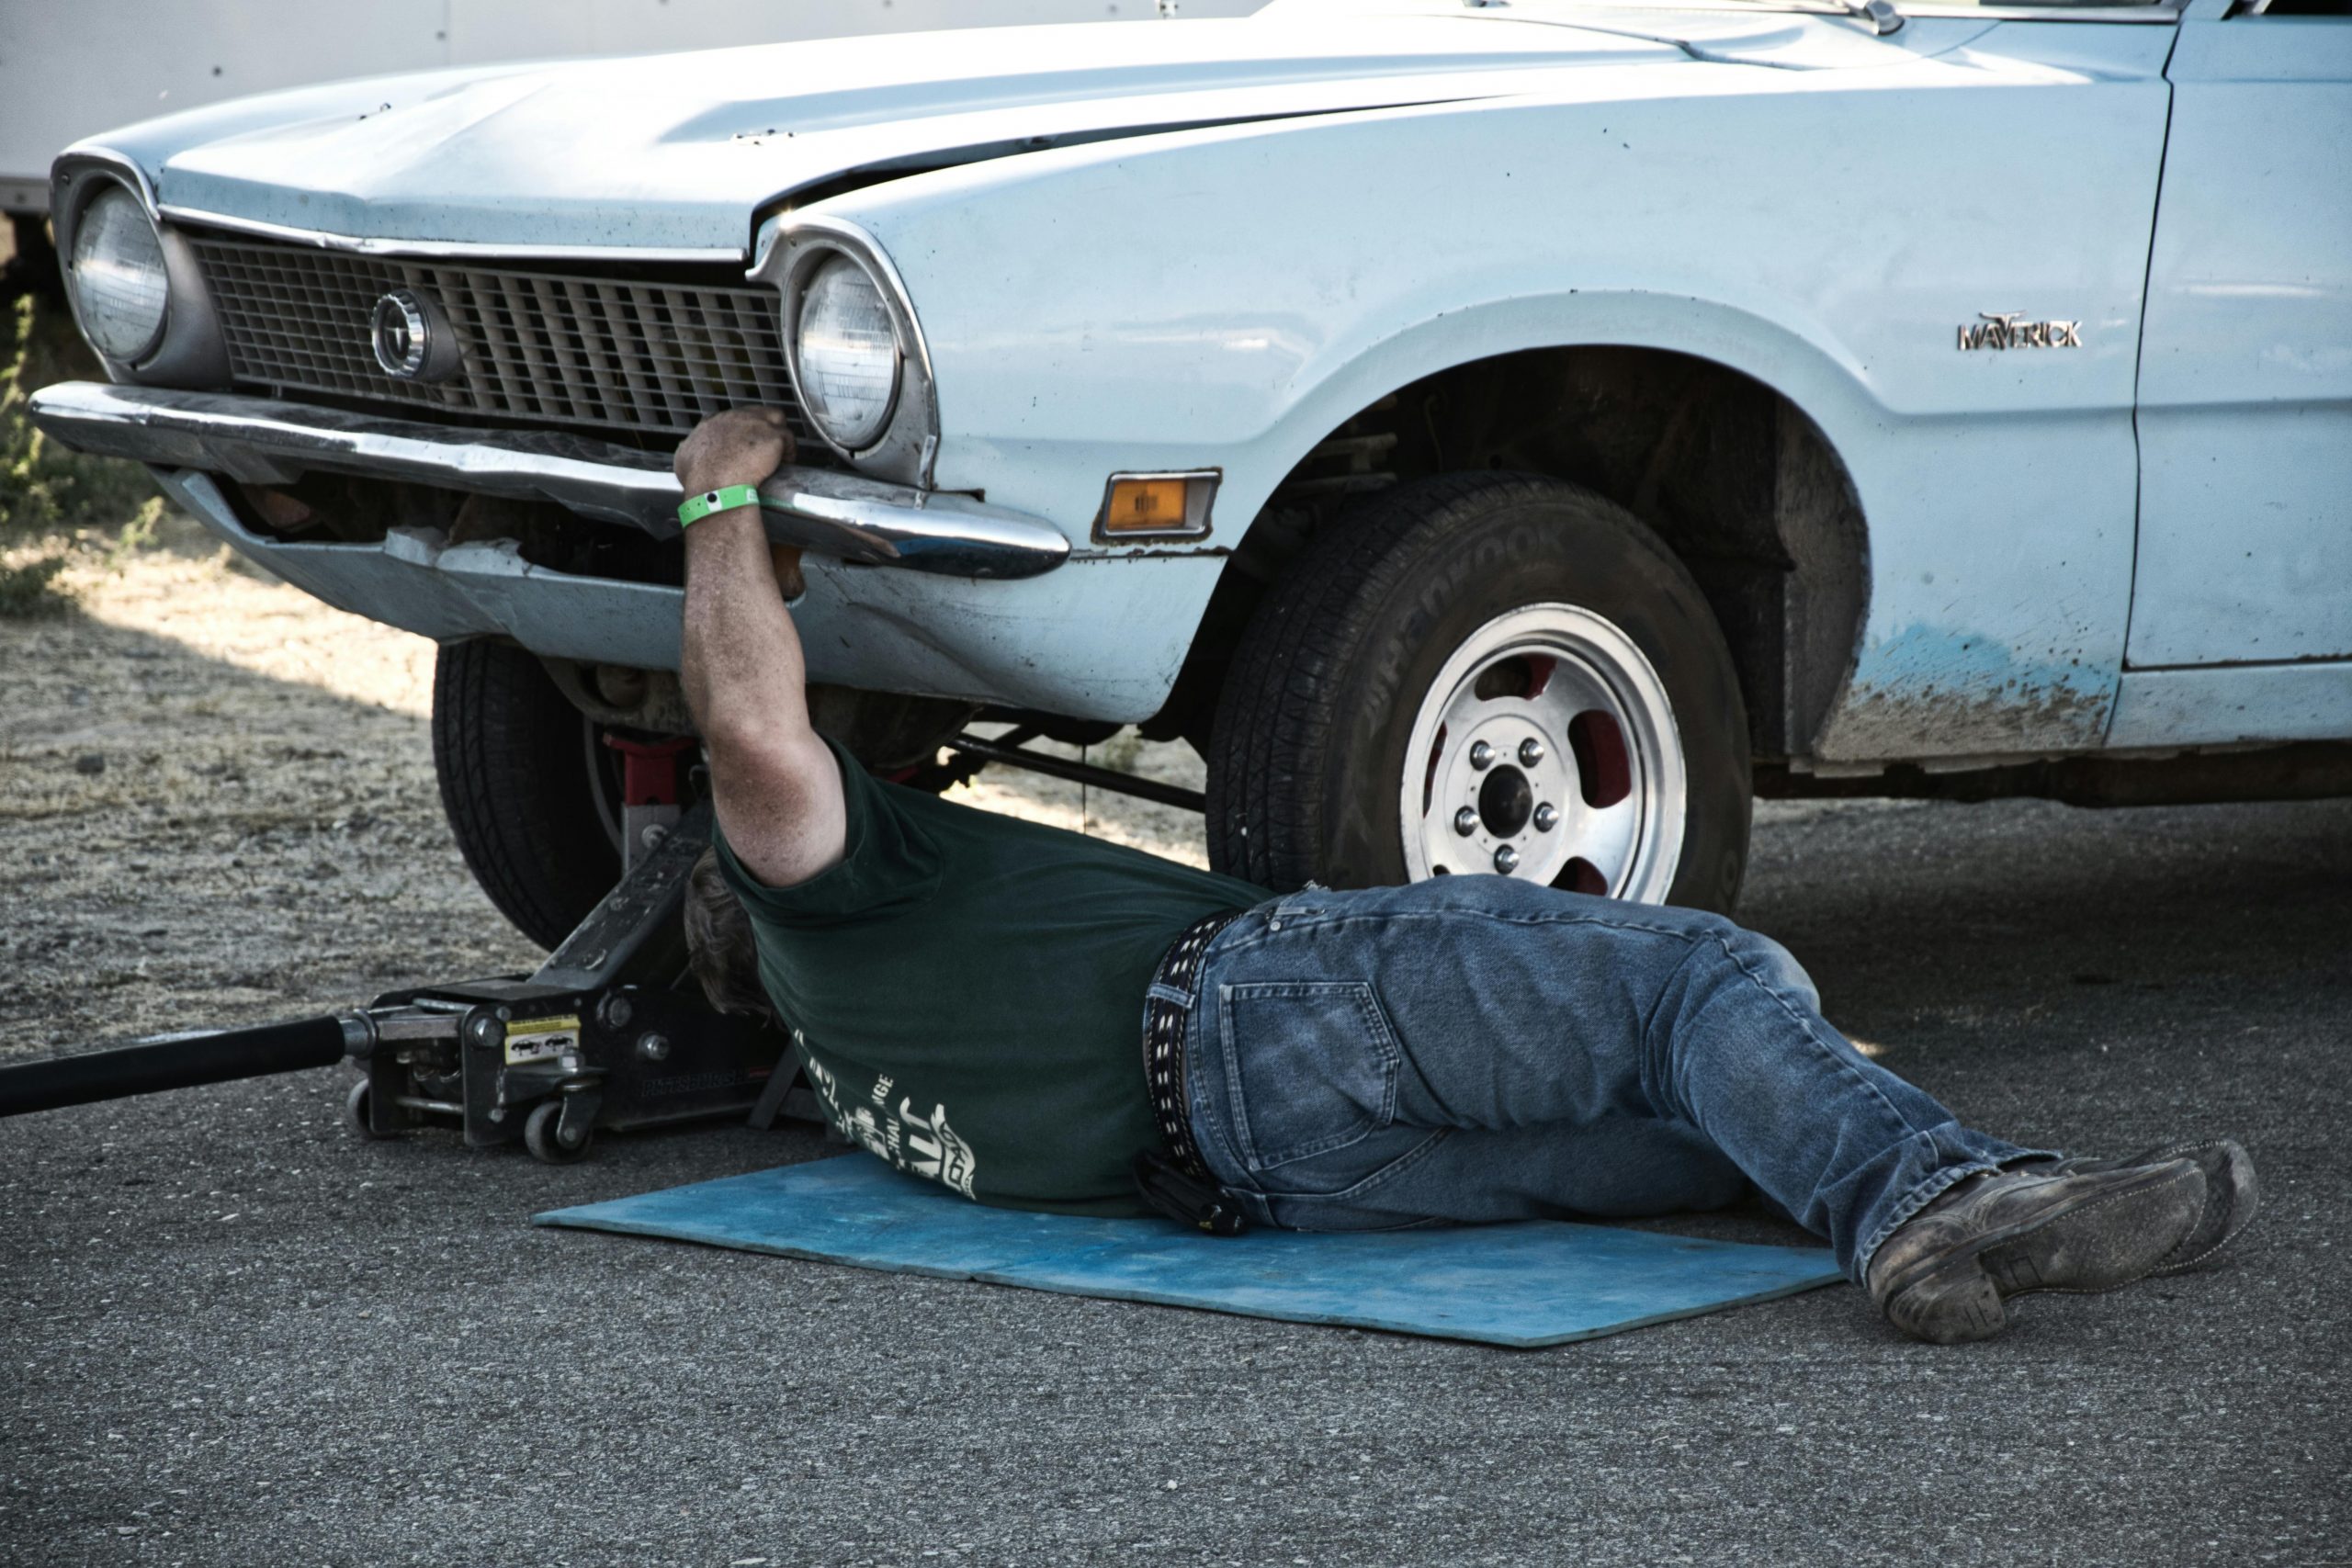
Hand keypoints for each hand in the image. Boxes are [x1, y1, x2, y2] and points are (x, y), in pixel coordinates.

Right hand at [675, 406, 793, 494]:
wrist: (715, 487)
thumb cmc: (700, 479)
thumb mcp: (683, 460)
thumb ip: (688, 451)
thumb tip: (687, 453)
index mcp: (713, 423)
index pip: (732, 418)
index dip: (741, 431)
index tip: (744, 444)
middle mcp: (734, 418)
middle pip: (755, 413)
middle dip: (762, 429)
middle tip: (764, 448)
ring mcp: (755, 424)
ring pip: (775, 418)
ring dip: (778, 433)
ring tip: (779, 453)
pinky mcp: (772, 436)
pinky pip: (789, 438)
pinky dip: (789, 450)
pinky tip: (787, 463)